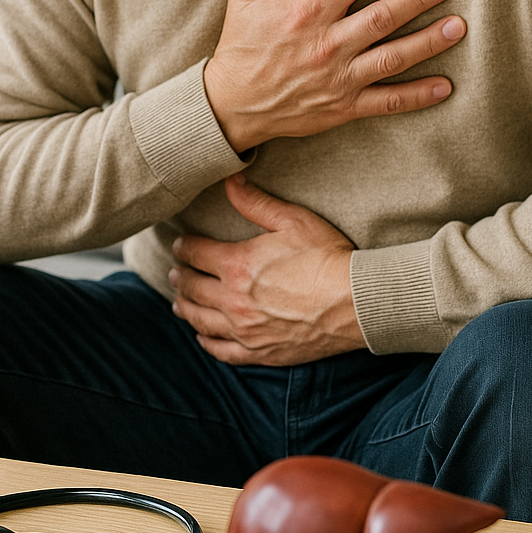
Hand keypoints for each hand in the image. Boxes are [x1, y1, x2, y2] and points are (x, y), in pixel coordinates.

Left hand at [168, 173, 365, 365]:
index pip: (196, 254)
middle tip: (175, 271)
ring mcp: (245, 330)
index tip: (180, 244)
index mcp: (237, 264)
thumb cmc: (327, 257)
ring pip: (200, 320)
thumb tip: (230, 180)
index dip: (184, 247)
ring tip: (178, 302)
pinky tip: (202, 336)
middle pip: (192, 287)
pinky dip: (207, 342)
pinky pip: (222, 351)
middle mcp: (233, 300)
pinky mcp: (260, 352)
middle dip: (180, 276)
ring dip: (185, 307)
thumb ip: (255, 202)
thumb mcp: (292, 220)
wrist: (356, 302)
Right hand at [203, 0, 464, 153]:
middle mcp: (327, 46)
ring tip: (458, 26)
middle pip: (382, 18)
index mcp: (306, 13)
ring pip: (391, 58)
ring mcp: (338, 79)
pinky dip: (417, 96)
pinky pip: (387, 102)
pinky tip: (446, 85)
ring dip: (427, 42)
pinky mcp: (343, 107)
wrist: (231, 106)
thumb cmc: (240, 45)